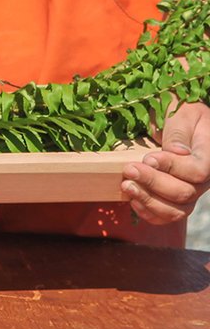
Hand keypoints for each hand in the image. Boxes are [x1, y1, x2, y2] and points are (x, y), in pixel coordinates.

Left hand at [121, 101, 209, 224]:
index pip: (197, 171)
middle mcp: (204, 179)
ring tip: (127, 185)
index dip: (172, 168)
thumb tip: (178, 152)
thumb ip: (179, 132)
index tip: (149, 158)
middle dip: (153, 183)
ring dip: (148, 201)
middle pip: (184, 193)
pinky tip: (133, 200)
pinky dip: (149, 212)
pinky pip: (167, 215)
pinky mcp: (176, 199)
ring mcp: (191, 191)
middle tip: (129, 170)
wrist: (178, 120)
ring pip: (176, 210)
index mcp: (209, 156)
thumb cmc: (181, 112)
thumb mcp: (182, 114)